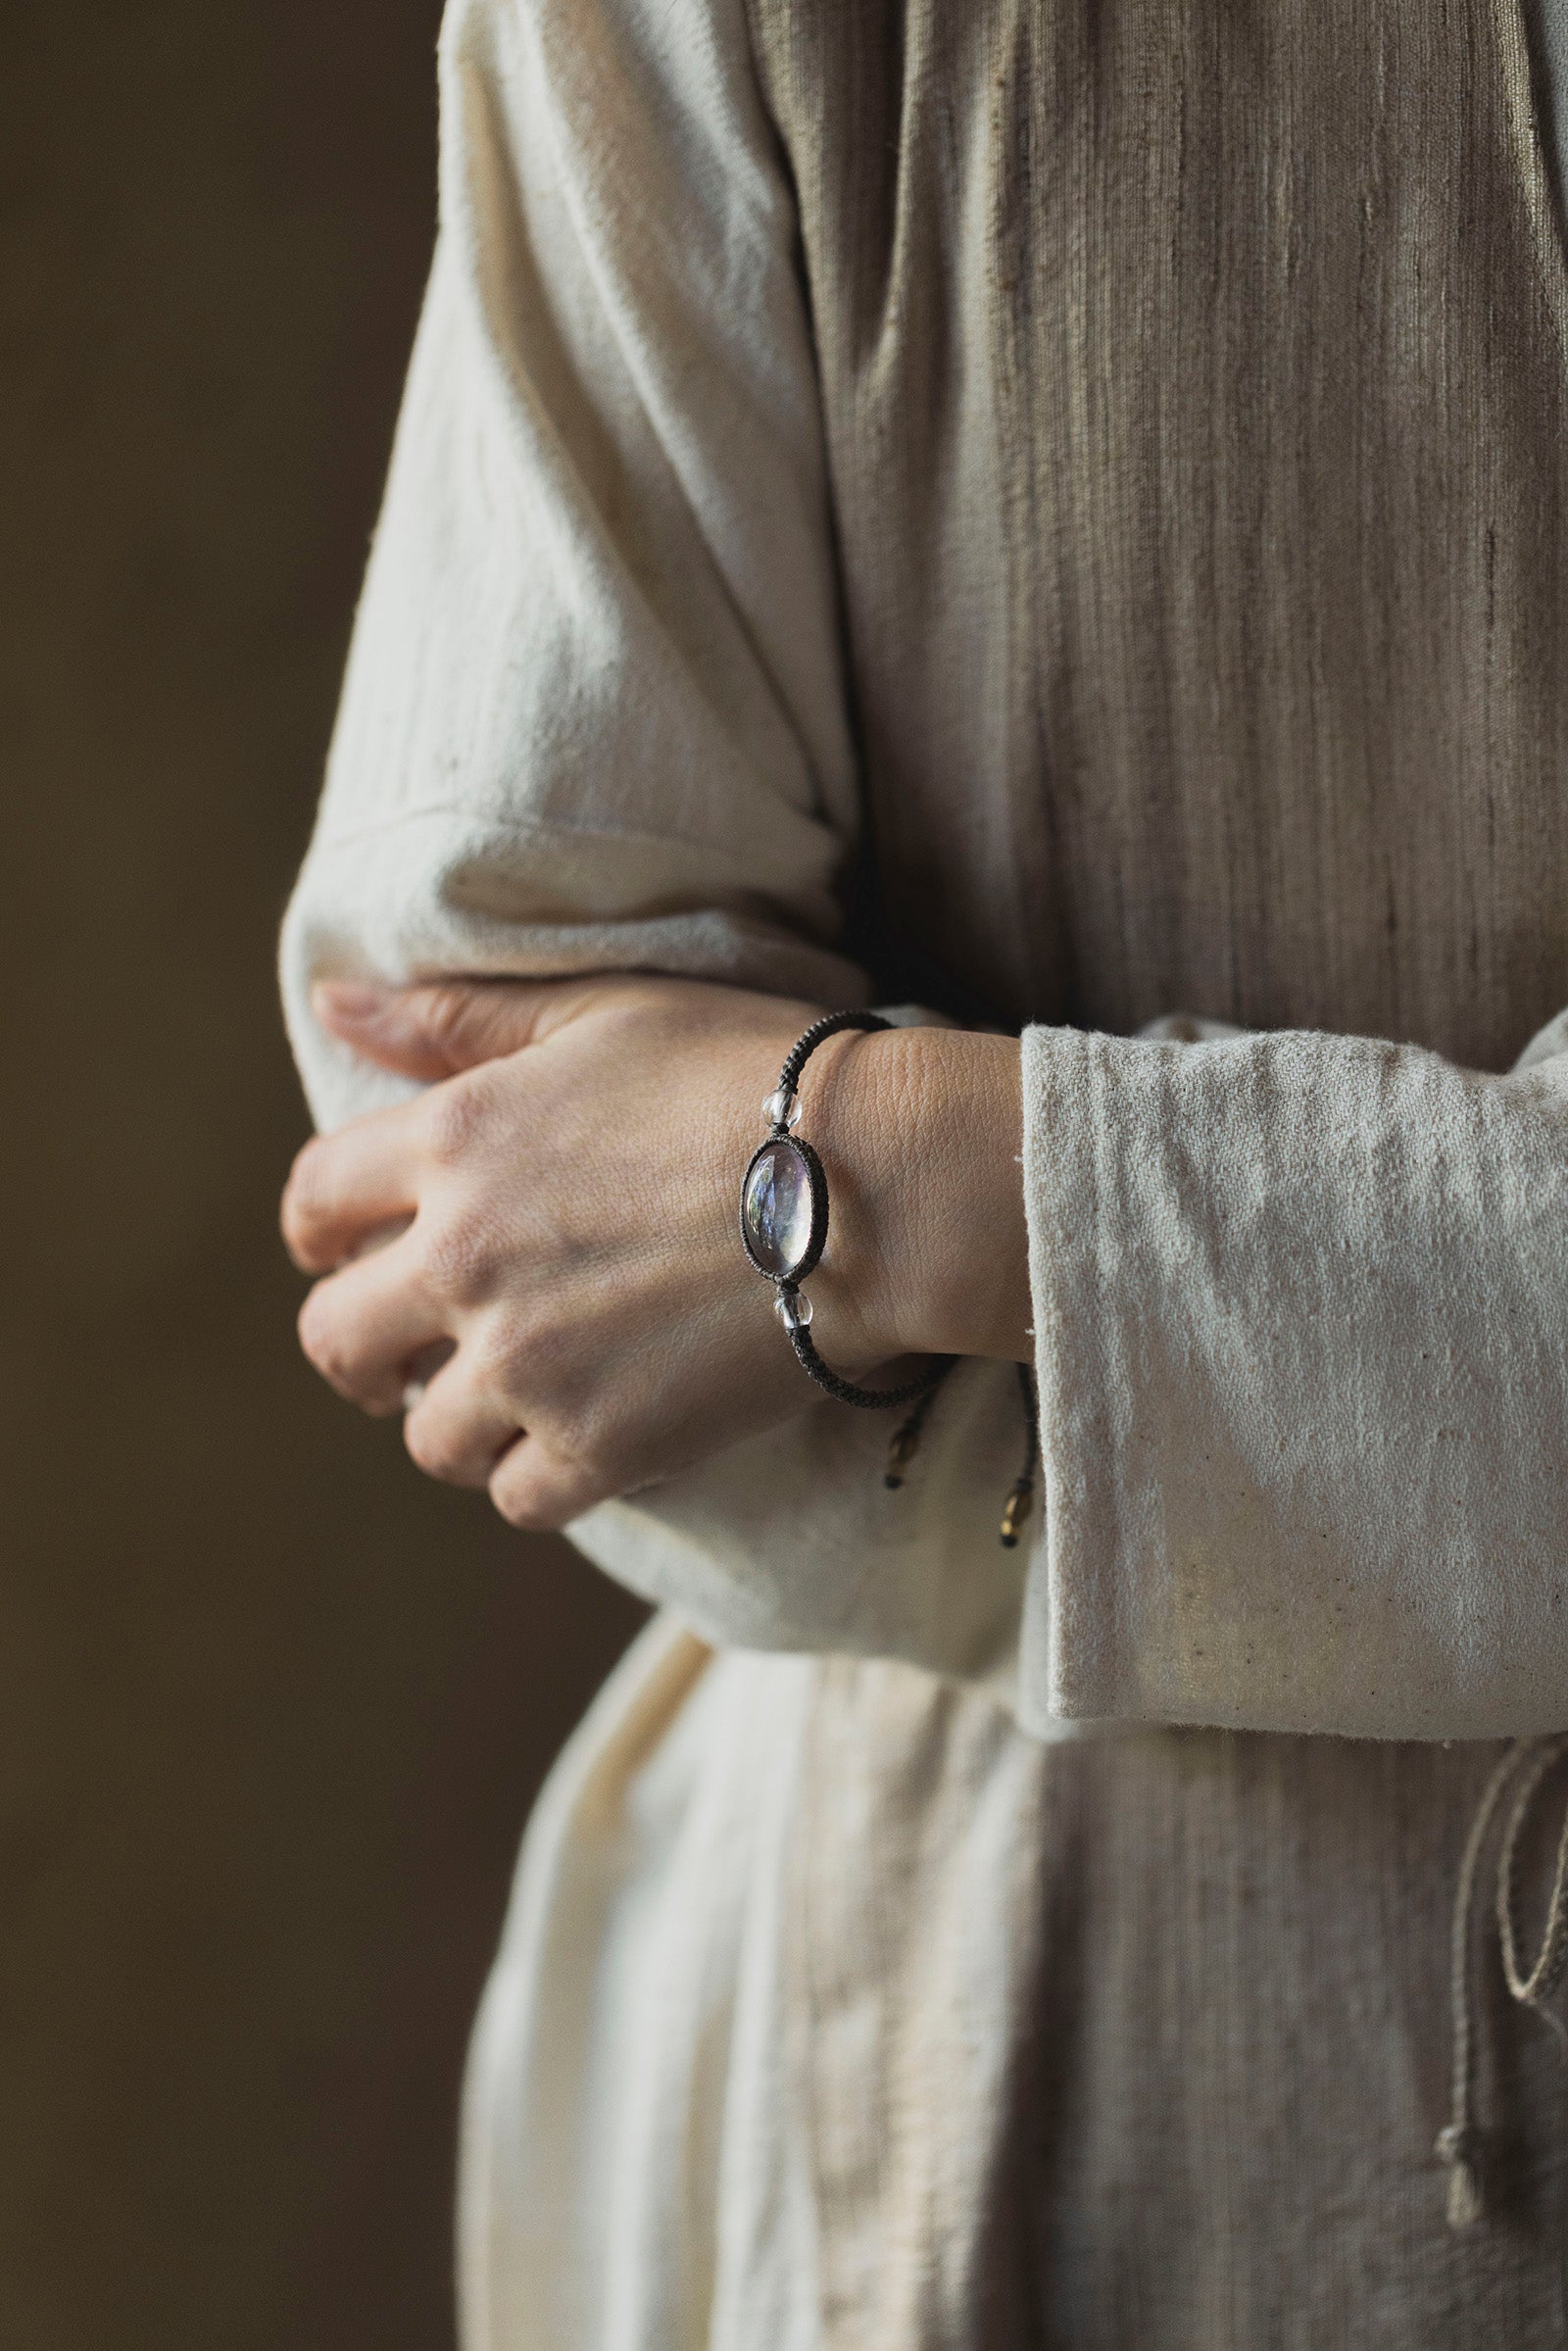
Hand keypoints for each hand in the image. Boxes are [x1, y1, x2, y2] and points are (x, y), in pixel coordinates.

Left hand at [281, 974, 1027, 1529]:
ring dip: (461, 1421)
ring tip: (518, 1399)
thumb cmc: (750, 1076)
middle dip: (361, 1352)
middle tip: (404, 1360)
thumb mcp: (599, 1014)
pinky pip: (519, 1496)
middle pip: (336, 1338)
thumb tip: (332, 1006)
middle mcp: (463, 1258)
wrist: (877, 1183)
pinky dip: (543, 1476)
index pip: (315, 1201)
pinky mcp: (600, 1445)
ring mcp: (527, 1363)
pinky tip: (586, 1438)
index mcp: (453, 1141)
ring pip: (428, 1436)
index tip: (342, 1253)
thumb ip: (459, 1020)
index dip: (320, 1233)